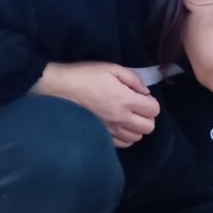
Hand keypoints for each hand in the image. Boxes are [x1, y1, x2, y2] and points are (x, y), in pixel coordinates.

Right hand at [33, 61, 160, 147]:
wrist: (58, 88)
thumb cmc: (85, 75)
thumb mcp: (111, 68)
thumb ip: (133, 79)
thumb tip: (145, 92)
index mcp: (126, 100)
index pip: (154, 110)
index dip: (151, 103)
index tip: (141, 97)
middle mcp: (121, 119)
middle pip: (149, 127)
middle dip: (147, 117)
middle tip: (137, 108)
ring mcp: (111, 130)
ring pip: (136, 138)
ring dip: (136, 128)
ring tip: (127, 117)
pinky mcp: (101, 136)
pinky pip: (122, 144)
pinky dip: (125, 137)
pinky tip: (118, 126)